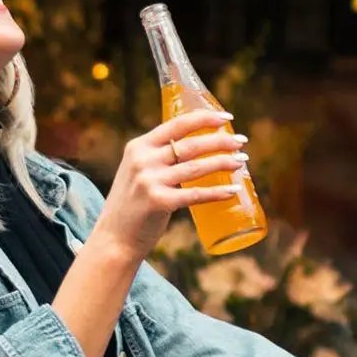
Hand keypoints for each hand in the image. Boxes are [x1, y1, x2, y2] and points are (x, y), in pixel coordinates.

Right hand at [89, 110, 246, 258]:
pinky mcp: (158, 202)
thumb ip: (159, 157)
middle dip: (221, 141)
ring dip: (223, 162)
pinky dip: (217, 192)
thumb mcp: (139, 170)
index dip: (204, 118)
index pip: (176, 124)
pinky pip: (195, 194)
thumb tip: (199, 146)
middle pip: (191, 144)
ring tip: (241, 162)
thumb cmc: (134, 204)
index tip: (226, 118)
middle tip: (242, 143)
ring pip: (196, 167)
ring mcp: (149, 181)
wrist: (114, 238)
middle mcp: (142, 160)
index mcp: (139, 146)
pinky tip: (233, 190)